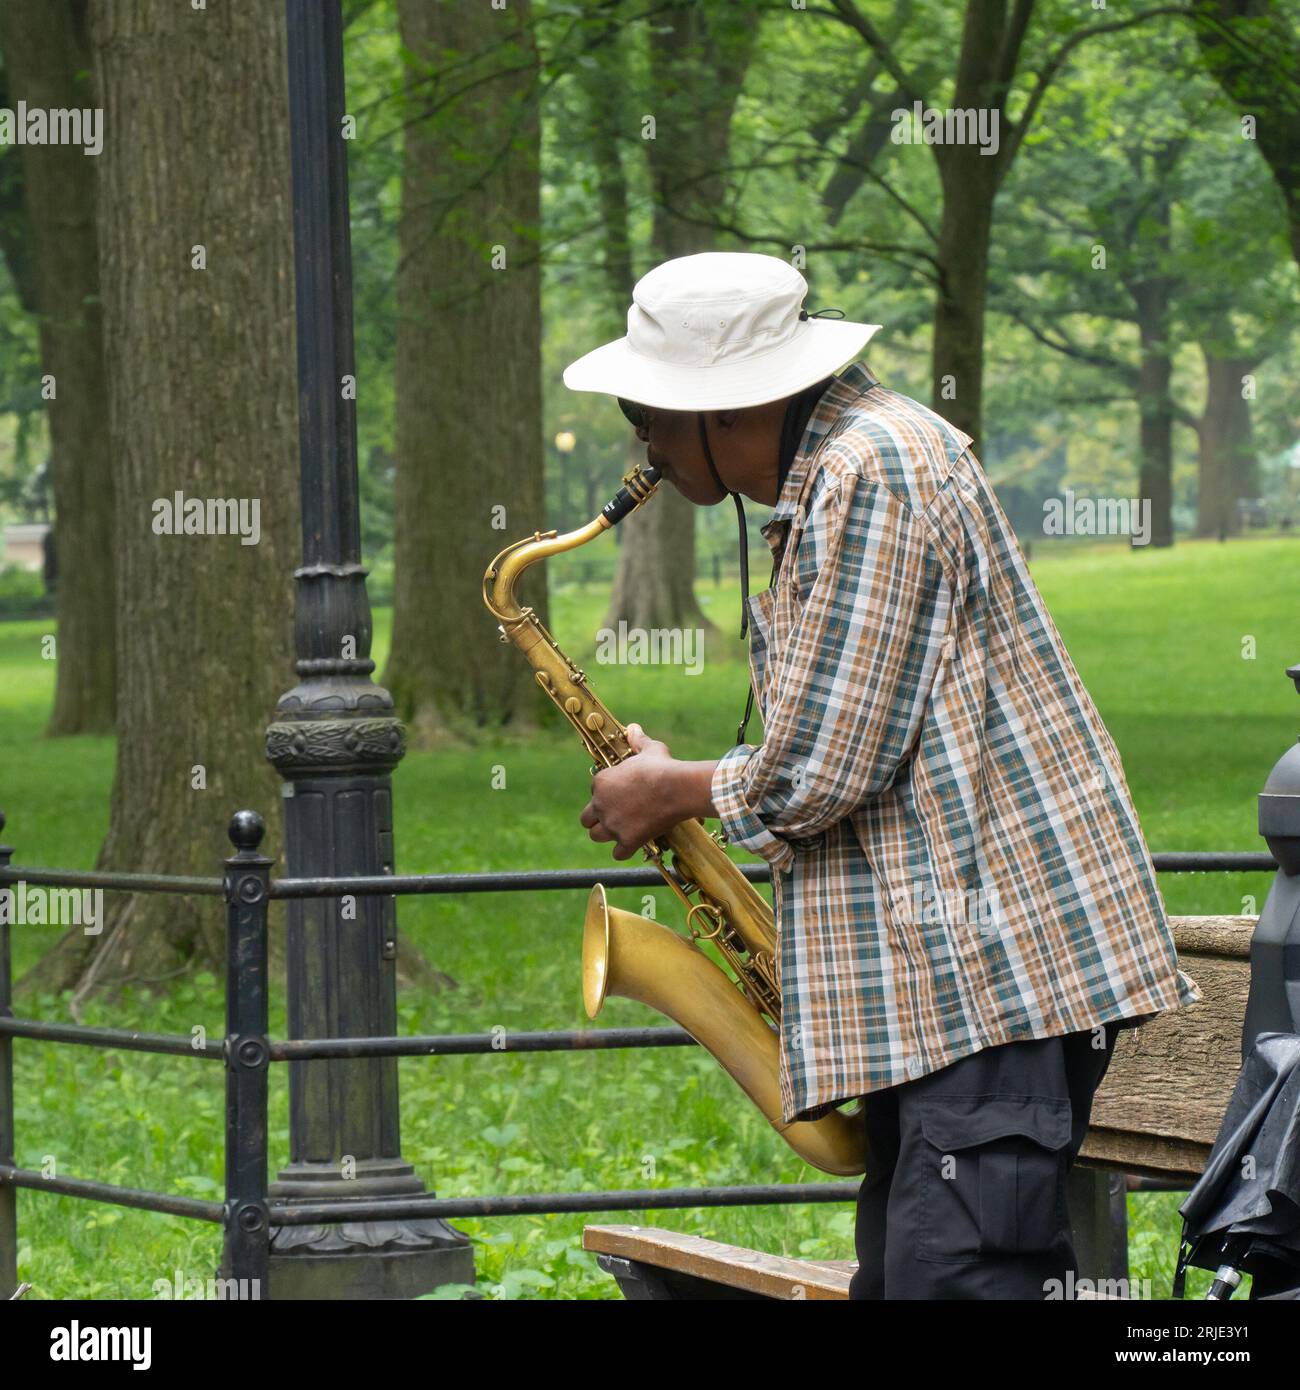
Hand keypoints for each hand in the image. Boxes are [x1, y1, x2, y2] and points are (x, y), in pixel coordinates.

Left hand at [580, 724, 681, 861]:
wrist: (677, 788)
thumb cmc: (662, 766)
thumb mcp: (649, 749)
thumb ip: (637, 740)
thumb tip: (633, 728)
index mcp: (601, 782)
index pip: (594, 790)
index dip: (607, 792)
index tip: (621, 793)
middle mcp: (601, 804)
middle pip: (586, 818)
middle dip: (597, 818)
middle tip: (614, 815)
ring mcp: (613, 825)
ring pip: (596, 836)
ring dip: (606, 834)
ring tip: (620, 830)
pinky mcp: (627, 840)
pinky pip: (617, 853)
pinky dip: (624, 850)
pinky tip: (633, 843)